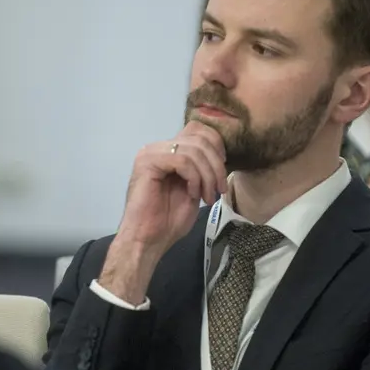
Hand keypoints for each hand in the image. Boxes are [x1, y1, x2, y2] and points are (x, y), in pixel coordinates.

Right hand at [117, 121, 228, 253]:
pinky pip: (182, 160)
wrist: (147, 240)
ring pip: (194, 150)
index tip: (222, 173)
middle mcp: (158, 147)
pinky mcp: (148, 162)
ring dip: (208, 175)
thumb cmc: (168, 220)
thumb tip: (219, 155)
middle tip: (220, 190)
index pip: (198, 130)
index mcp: (168, 151)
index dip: (216, 147)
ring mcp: (151, 153)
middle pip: (199, 139)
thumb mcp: (194, 188)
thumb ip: (201, 168)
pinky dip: (195, 178)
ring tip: (207, 197)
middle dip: (216, 165)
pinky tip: (193, 194)